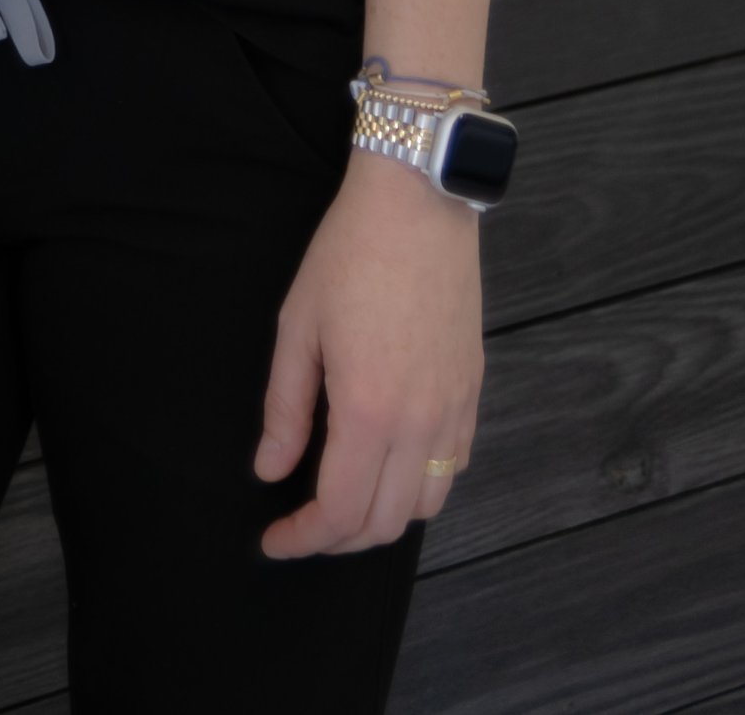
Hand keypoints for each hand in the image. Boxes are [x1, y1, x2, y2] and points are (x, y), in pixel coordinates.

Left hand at [255, 151, 482, 554]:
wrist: (418, 203)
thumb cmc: (349, 255)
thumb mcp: (298, 326)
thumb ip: (285, 408)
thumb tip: (270, 470)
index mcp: (369, 411)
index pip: (340, 512)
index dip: (303, 539)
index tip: (274, 541)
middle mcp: (420, 424)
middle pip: (385, 523)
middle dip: (337, 540)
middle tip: (301, 526)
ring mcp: (455, 411)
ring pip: (426, 505)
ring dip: (382, 518)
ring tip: (343, 499)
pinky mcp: (473, 393)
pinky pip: (454, 467)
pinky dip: (420, 485)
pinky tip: (388, 462)